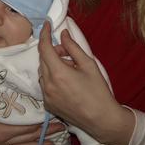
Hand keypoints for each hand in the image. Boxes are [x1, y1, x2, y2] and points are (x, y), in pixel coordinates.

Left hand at [38, 22, 133, 144]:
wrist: (101, 120)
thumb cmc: (98, 91)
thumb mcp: (89, 64)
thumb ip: (73, 47)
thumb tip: (63, 34)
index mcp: (58, 73)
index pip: (44, 47)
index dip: (44, 33)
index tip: (47, 24)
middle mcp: (47, 84)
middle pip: (43, 58)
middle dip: (53, 50)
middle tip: (68, 51)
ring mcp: (46, 96)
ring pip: (43, 71)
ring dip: (52, 64)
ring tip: (71, 68)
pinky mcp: (48, 104)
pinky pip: (45, 84)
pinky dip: (52, 77)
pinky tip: (67, 81)